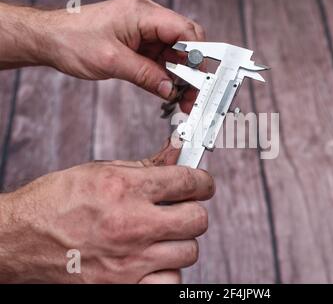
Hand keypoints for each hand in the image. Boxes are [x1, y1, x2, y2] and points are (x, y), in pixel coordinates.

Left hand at [0, 0, 205, 111]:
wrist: (50, 39)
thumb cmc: (73, 40)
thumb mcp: (112, 62)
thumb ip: (146, 76)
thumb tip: (171, 89)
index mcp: (142, 14)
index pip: (184, 29)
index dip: (198, 53)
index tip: (202, 77)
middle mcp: (147, 18)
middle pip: (184, 40)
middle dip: (192, 68)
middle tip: (193, 93)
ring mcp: (143, 30)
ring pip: (174, 52)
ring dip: (179, 74)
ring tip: (182, 98)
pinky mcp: (138, 42)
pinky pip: (160, 57)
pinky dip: (166, 74)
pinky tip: (168, 90)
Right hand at [0, 140, 214, 282]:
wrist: (19, 240)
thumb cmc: (55, 203)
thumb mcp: (99, 171)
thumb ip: (145, 166)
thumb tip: (176, 155)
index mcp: (125, 189)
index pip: (188, 182)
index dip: (203, 181)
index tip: (202, 184)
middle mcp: (131, 225)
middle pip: (197, 219)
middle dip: (194, 209)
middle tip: (183, 207)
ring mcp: (129, 260)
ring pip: (189, 251)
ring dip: (181, 240)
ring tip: (162, 234)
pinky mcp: (123, 286)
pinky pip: (171, 281)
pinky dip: (168, 270)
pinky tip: (154, 259)